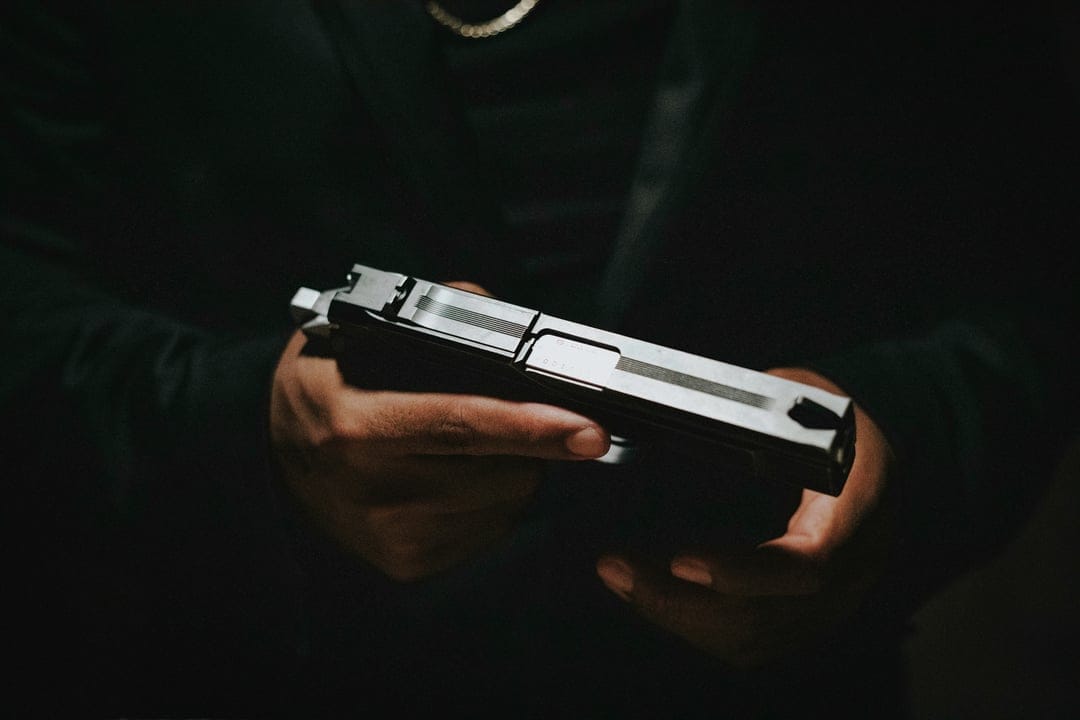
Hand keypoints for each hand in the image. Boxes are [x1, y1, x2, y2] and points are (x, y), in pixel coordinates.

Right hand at [270, 322, 609, 580]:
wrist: (275, 461)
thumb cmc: (326, 387)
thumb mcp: (356, 331)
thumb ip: (440, 310)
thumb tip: (512, 321)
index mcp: (358, 427)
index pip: (462, 425)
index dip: (531, 427)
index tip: (589, 433)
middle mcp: (375, 491)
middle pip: (503, 468)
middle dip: (524, 438)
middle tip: (491, 413)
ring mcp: (394, 536)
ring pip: (508, 500)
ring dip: (509, 468)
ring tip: (460, 446)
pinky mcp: (409, 564)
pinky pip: (492, 528)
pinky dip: (491, 499)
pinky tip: (452, 478)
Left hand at [595, 367, 895, 667]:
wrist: (880, 458)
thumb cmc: (838, 420)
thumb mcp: (807, 398)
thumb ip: (761, 412)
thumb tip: (694, 407)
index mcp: (861, 508)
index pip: (808, 564)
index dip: (743, 573)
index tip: (679, 562)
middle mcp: (853, 567)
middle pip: (767, 617)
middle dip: (682, 603)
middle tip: (618, 569)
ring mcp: (833, 601)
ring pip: (752, 639)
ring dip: (678, 618)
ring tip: (622, 579)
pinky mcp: (806, 615)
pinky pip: (749, 640)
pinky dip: (694, 625)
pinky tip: (653, 596)